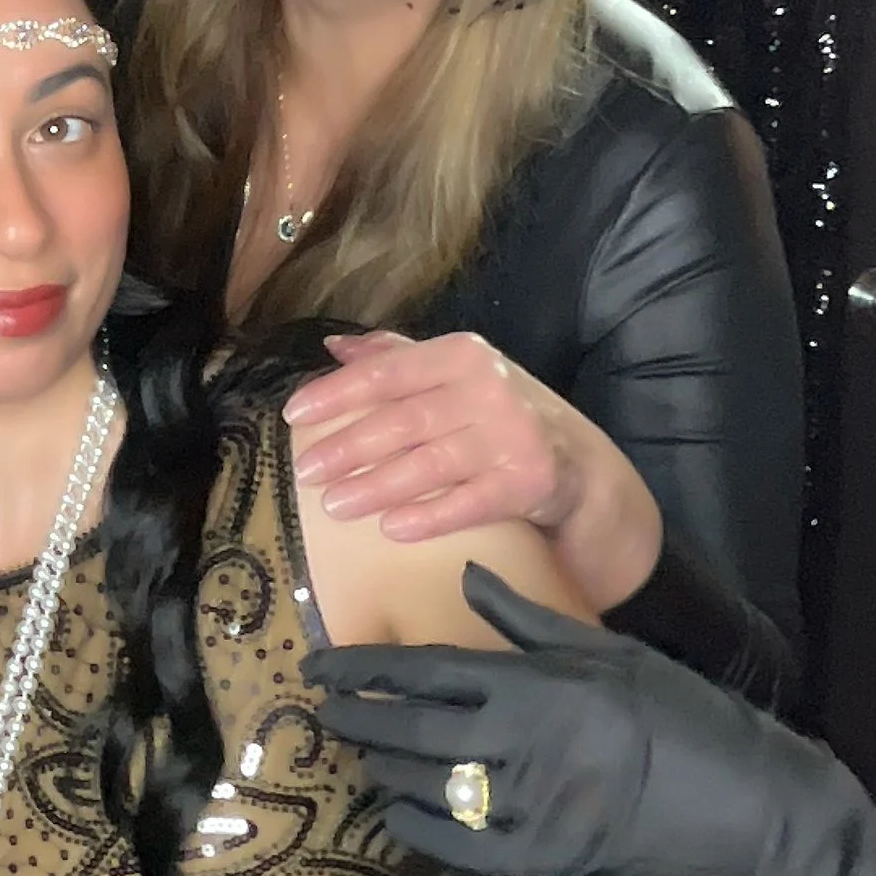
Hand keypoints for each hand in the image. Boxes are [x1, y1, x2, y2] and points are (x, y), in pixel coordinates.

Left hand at [286, 329, 597, 533]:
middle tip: (304, 471)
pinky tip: (392, 529)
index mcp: (461, 355)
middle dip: (348, 448)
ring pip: (430, 463)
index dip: (337, 393)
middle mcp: (488, 389)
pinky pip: (469, 503)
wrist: (580, 462)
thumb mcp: (456, 374)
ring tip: (335, 504)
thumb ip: (396, 358)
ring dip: (377, 486)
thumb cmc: (500, 413)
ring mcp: (511, 436)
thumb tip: (335, 347)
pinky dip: (429, 516)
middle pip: (403, 421)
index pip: (387, 372)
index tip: (294, 415)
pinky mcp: (529, 482)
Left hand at [305, 563, 836, 875]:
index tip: (322, 666)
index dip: (364, 667)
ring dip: (382, 768)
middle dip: (357, 717)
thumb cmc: (682, 718)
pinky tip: (395, 808)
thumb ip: (527, 617)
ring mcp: (534, 804)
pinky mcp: (547, 858)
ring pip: (428, 785)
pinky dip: (416, 826)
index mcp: (538, 683)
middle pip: (412, 727)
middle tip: (324, 710)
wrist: (756, 813)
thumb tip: (468, 570)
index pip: (425, 669)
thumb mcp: (609, 653)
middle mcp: (526, 741)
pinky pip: (458, 844)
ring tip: (359, 751)